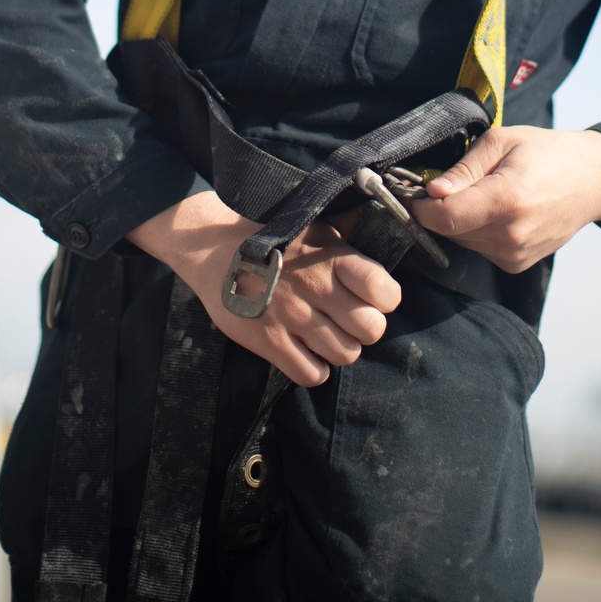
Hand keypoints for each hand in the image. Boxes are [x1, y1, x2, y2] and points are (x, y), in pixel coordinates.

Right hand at [127, 192, 400, 387]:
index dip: (386, 299)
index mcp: (333, 257)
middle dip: (366, 328)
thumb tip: (382, 234)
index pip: (383, 290)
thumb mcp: (315, 227)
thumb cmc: (273, 237)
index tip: (374, 298)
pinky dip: (315, 368)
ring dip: (341, 348)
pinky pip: (312, 374)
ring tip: (327, 334)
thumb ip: (349, 237)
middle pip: (371, 329)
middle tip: (349, 320)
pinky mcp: (269, 342)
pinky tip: (307, 351)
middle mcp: (317, 288)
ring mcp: (293, 317)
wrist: (214, 249)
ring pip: (346, 355)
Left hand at [411, 126, 600, 273]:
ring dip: (458, 220)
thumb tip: (432, 191)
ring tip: (478, 193)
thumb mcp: (503, 141)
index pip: (444, 218)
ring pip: (462, 241)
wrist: (593, 181)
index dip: (420, 207)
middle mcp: (511, 235)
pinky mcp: (517, 264)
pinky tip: (494, 209)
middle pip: (449, 231)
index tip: (413, 191)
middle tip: (443, 185)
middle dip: (437, 210)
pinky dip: (476, 231)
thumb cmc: (548, 153)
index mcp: (506, 200)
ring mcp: (516, 255)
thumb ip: (464, 168)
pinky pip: (479, 249)